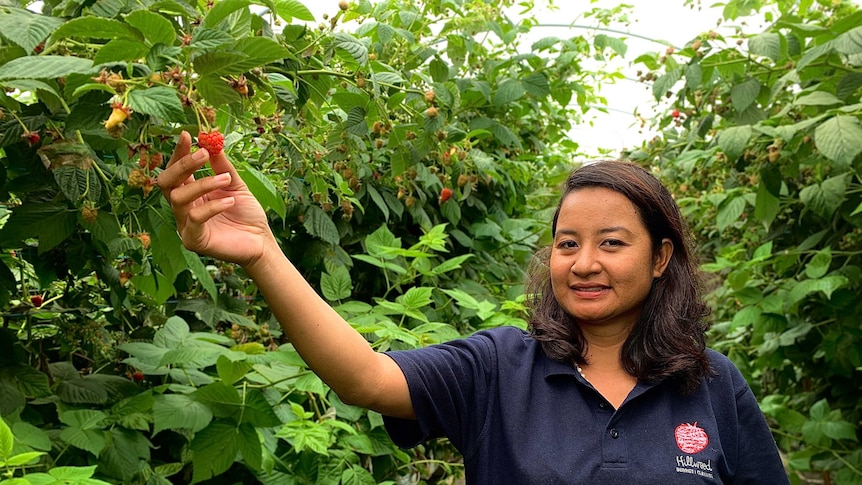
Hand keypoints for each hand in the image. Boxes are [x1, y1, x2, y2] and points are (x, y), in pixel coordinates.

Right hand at [158, 131, 275, 266]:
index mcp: (190, 192)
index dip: (178, 152)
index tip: (187, 135)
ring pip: (179, 198)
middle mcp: (183, 207)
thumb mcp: (235, 184)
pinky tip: (230, 201)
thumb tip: (212, 143)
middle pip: (166, 182)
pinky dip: (212, 206)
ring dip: (203, 183)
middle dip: (183, 164)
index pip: (175, 170)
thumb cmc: (246, 213)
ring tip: (226, 180)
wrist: (261, 241)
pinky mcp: (193, 240)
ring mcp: (185, 225)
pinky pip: (194, 218)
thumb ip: (222, 166)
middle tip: (203, 153)